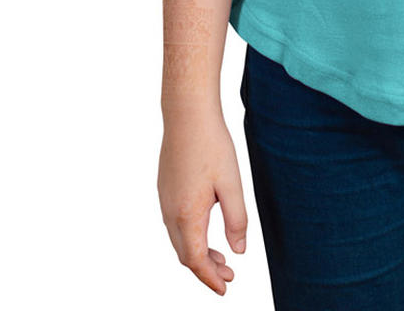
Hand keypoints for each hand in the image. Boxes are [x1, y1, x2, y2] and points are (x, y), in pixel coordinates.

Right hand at [157, 108, 248, 294]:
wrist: (187, 115)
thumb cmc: (212, 146)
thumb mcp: (231, 184)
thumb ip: (236, 220)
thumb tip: (238, 250)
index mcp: (188, 215)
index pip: (196, 261)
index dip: (210, 278)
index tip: (225, 288)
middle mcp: (171, 213)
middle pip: (185, 254)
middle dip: (206, 270)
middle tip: (228, 275)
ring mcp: (165, 201)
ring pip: (179, 240)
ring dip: (198, 253)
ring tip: (221, 257)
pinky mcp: (165, 189)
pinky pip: (175, 224)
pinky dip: (190, 236)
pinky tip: (205, 229)